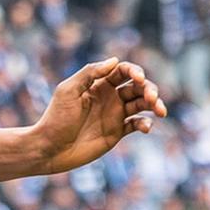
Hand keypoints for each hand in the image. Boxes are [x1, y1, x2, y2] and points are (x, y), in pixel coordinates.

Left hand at [34, 58, 166, 173]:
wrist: (50, 149)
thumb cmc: (55, 118)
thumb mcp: (68, 91)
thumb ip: (89, 73)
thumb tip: (115, 60)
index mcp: (98, 84)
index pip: (123, 71)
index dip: (134, 71)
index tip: (138, 78)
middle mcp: (110, 97)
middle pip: (138, 86)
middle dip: (149, 88)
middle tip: (152, 97)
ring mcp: (114, 115)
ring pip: (142, 104)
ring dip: (154, 104)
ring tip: (159, 110)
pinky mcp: (117, 132)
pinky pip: (137, 124)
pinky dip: (145, 124)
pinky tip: (146, 127)